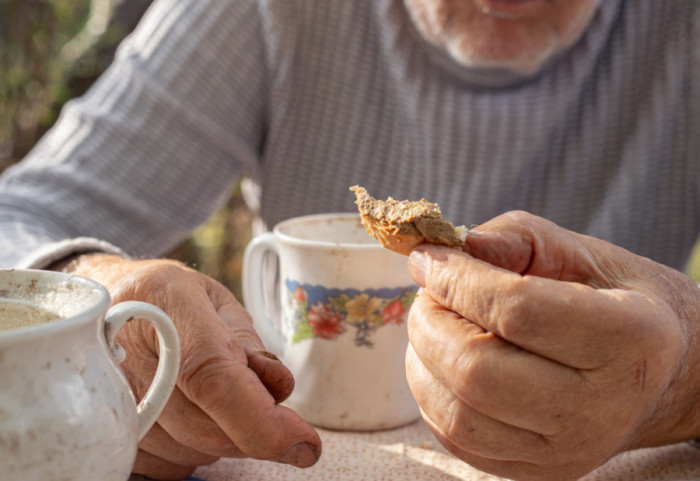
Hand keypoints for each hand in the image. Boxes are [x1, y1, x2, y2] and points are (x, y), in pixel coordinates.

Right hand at [58, 254, 320, 479]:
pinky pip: (166, 465)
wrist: (101, 303)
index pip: (213, 377)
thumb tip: (279, 390)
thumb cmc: (170, 300)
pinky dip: (190, 448)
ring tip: (206, 393)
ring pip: (190, 453)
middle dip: (252, 428)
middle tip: (261, 401)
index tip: (303, 444)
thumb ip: (250, 345)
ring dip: (220, 436)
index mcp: (166, 303)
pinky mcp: (99, 429)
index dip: (260, 419)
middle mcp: (125, 351)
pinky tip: (184, 411)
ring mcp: (105, 396)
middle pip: (206, 427)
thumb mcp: (217, 302)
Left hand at [405, 211, 699, 480]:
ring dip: (421, 360)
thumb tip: (442, 249)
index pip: (515, 311)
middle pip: (477, 371)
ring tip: (433, 326)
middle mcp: (600, 408)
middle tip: (426, 295)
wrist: (652, 374)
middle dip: (429, 323)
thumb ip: (513, 239)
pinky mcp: (533, 471)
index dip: (456, 281)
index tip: (426, 259)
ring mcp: (565, 451)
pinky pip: (456, 439)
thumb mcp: (576, 250)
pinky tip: (442, 362)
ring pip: (457, 415)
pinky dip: (431, 394)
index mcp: (627, 339)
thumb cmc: (610, 300)